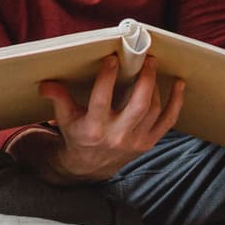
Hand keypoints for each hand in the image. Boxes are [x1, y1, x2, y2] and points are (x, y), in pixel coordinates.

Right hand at [37, 55, 184, 182]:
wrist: (90, 167)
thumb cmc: (78, 134)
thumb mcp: (65, 118)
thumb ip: (58, 98)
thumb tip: (45, 83)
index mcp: (94, 128)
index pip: (102, 99)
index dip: (107, 77)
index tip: (113, 57)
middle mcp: (117, 136)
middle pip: (139, 105)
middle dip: (145, 79)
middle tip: (147, 58)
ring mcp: (136, 141)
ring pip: (153, 110)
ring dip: (156, 85)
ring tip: (152, 65)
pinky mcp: (148, 143)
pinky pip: (168, 121)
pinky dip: (176, 102)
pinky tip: (179, 84)